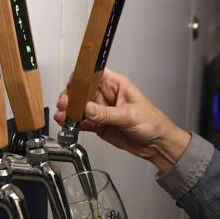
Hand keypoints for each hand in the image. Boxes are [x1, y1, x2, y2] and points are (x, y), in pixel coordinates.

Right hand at [54, 69, 190, 172]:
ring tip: (63, 116)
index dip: (81, 77)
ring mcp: (101, 110)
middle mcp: (106, 95)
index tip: (72, 84)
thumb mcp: (130, 115)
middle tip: (65, 104)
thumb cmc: (153, 123)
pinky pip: (82, 121)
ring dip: (69, 111)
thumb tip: (88, 108)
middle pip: (82, 90)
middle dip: (71, 96)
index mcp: (116, 85)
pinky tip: (68, 124)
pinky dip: (73, 123)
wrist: (156, 144)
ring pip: (79, 106)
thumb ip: (107, 113)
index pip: (93, 73)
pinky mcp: (99, 124)